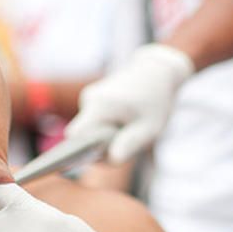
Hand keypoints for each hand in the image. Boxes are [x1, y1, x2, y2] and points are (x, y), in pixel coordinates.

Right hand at [65, 44, 194, 163]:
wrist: (157, 70)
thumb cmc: (156, 100)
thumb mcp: (150, 127)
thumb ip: (130, 144)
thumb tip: (112, 160)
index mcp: (101, 105)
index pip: (75, 135)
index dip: (78, 152)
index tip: (89, 161)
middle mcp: (90, 100)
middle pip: (82, 136)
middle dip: (99, 148)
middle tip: (126, 145)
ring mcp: (90, 98)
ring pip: (89, 130)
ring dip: (106, 138)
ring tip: (130, 129)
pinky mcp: (94, 100)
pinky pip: (94, 123)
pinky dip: (108, 129)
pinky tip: (126, 122)